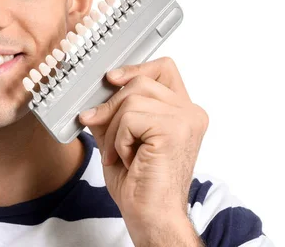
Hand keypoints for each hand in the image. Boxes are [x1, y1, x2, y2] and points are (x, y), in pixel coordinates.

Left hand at [78, 57, 207, 245]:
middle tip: (104, 135)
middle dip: (112, 107)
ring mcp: (186, 119)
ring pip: (132, 98)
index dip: (135, 68)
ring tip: (120, 154)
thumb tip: (94, 94)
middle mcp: (190, 112)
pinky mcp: (175, 129)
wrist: (151, 216)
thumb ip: (113, 113)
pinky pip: (131, 117)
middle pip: (140, 82)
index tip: (111, 79)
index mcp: (182, 112)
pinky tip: (129, 159)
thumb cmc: (139, 185)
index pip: (164, 68)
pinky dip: (120, 139)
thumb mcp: (119, 138)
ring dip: (116, 129)